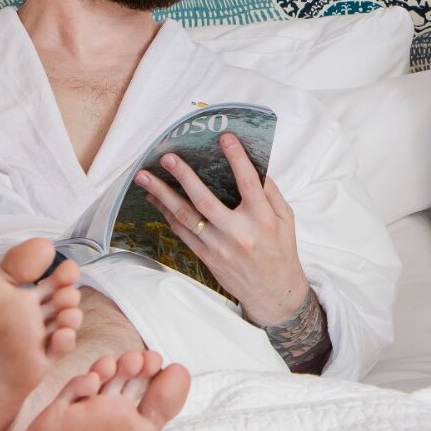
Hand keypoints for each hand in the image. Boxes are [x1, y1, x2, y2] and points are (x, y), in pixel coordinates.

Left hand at [134, 134, 310, 327]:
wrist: (272, 292)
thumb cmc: (281, 252)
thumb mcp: (286, 220)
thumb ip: (271, 193)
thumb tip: (254, 166)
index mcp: (262, 219)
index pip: (248, 183)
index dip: (237, 158)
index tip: (225, 137)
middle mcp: (238, 232)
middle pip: (205, 200)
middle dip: (183, 176)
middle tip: (167, 157)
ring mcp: (219, 246)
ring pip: (186, 217)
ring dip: (162, 195)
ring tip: (145, 178)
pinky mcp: (206, 257)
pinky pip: (182, 232)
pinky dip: (167, 214)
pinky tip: (156, 199)